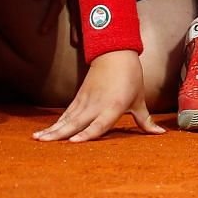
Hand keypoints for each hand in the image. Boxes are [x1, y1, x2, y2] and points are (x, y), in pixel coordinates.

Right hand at [34, 50, 160, 141]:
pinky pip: (66, 114)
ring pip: (67, 118)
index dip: (87, 133)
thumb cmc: (131, 79)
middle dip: (60, 134)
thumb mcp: (139, 100)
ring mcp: (85, 101)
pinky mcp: (78, 98)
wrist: (116, 54)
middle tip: (44, 143)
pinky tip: (43, 132)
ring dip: (52, 129)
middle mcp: (97, 105)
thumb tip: (161, 134)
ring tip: (37, 139)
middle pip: (77, 122)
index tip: (74, 142)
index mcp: (114, 106)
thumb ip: (145, 121)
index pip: (99, 124)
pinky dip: (55, 123)